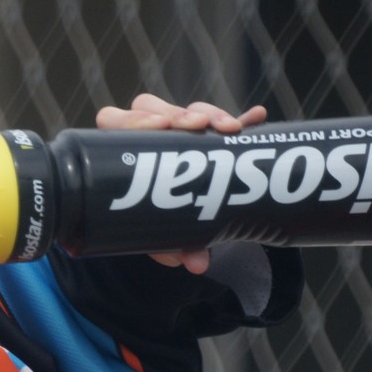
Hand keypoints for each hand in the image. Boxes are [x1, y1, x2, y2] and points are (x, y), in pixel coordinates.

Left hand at [95, 94, 267, 273]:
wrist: (178, 217)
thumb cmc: (154, 222)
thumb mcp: (158, 233)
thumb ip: (173, 247)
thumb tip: (197, 264)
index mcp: (120, 151)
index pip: (115, 120)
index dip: (132, 120)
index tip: (158, 128)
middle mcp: (146, 133)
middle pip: (151, 107)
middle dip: (176, 114)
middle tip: (197, 126)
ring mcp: (178, 128)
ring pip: (187, 110)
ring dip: (209, 115)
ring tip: (229, 129)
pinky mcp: (209, 132)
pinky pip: (226, 120)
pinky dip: (243, 120)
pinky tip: (257, 119)